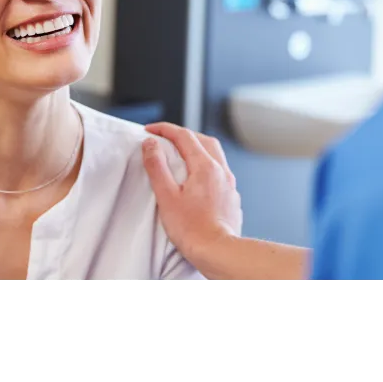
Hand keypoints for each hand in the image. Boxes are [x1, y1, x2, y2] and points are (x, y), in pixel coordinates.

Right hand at [142, 123, 242, 267]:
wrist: (218, 252)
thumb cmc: (192, 229)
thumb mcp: (166, 196)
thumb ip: (157, 167)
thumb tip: (151, 144)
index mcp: (205, 166)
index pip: (184, 136)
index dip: (165, 129)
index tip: (150, 129)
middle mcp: (221, 170)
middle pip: (203, 140)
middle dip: (183, 134)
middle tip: (166, 137)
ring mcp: (229, 183)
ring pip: (215, 154)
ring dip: (198, 147)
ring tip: (182, 153)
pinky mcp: (232, 197)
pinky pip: (220, 170)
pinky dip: (207, 164)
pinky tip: (198, 177)